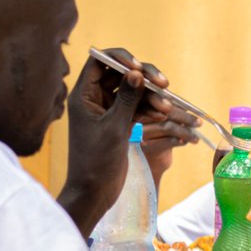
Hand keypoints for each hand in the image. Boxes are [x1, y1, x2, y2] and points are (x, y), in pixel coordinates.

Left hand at [59, 48, 174, 233]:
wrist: (94, 192)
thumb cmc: (96, 160)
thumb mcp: (114, 127)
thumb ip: (127, 98)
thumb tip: (136, 72)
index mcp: (83, 95)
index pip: (99, 62)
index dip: (120, 58)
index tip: (139, 67)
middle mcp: (94, 98)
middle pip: (120, 74)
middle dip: (143, 77)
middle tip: (164, 84)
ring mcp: (107, 110)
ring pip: (132, 90)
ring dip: (151, 95)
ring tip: (167, 107)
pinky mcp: (119, 122)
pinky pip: (137, 106)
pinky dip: (150, 108)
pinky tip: (164, 113)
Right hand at [141, 105, 200, 189]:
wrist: (149, 163)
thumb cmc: (157, 137)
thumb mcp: (162, 120)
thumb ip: (170, 111)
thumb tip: (186, 107)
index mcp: (137, 107)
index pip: (154, 99)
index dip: (172, 104)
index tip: (187, 108)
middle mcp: (135, 119)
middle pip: (164, 112)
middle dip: (184, 117)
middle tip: (199, 123)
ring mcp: (139, 134)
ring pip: (168, 126)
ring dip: (186, 132)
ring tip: (196, 139)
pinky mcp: (146, 148)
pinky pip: (168, 141)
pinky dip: (180, 142)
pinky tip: (184, 143)